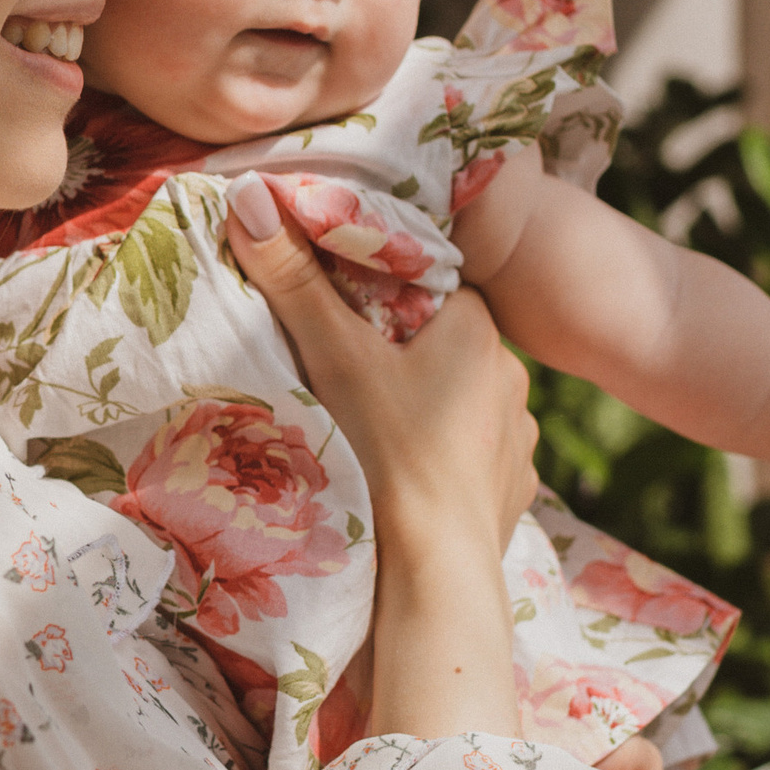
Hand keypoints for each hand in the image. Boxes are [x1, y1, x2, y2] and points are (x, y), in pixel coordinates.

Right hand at [226, 175, 535, 558]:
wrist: (435, 575)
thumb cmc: (387, 454)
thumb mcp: (333, 358)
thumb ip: (293, 279)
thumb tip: (250, 194)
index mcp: (478, 328)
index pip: (428, 287)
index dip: (381, 294)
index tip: (340, 310)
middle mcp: (511, 376)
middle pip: (442, 346)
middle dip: (399, 356)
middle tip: (345, 375)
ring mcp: (518, 440)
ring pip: (459, 406)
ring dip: (424, 414)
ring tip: (373, 436)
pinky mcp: (513, 494)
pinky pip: (473, 463)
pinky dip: (442, 466)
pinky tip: (405, 481)